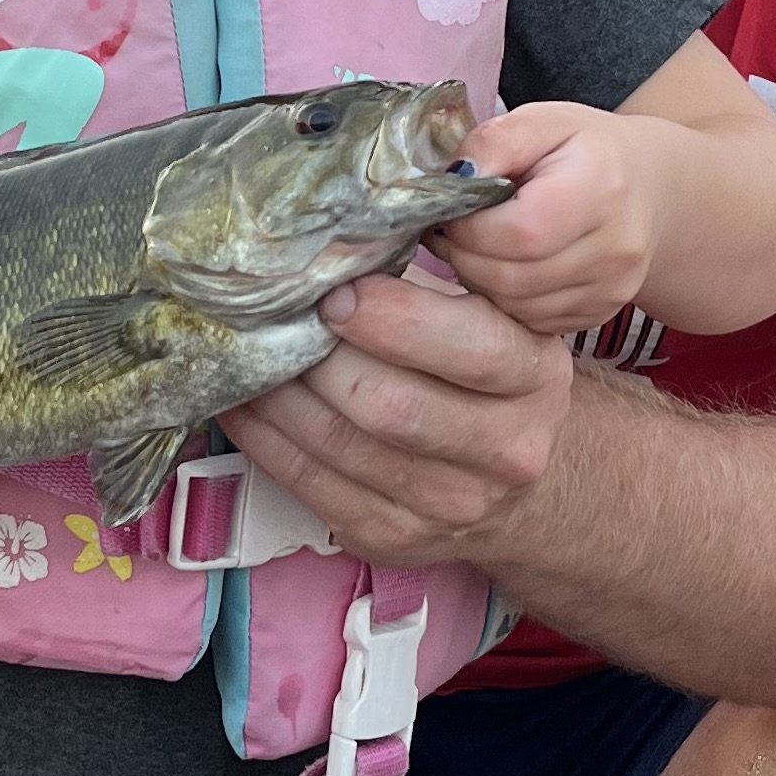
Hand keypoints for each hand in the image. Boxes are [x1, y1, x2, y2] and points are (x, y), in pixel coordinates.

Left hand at [222, 270, 571, 568]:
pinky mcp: (394, 538)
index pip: (469, 348)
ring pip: (339, 446)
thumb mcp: (494, 318)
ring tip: (241, 352)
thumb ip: (435, 282)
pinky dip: (264, 437)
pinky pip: (310, 484)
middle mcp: (505, 451)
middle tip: (272, 317)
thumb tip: (334, 238)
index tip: (336, 293)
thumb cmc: (486, 374)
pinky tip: (244, 400)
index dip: (393, 319)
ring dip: (276, 395)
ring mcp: (449, 505)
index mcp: (534, 378)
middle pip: (390, 406)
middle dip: (317, 358)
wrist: (516, 475)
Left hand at [436, 102, 661, 335]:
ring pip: (517, 306)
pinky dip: (505, 299)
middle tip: (450, 231)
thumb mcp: (542, 121)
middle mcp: (616, 247)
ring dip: (479, 280)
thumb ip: (494, 142)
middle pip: (513, 277)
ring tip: (475, 245)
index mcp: (601, 187)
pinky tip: (504, 266)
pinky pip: (532, 322)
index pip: (520, 233)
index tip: (452, 210)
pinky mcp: (601, 314)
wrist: (649, 187)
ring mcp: (613, 288)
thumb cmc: (586, 149)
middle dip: (465, 256)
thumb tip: (454, 180)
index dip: (470, 228)